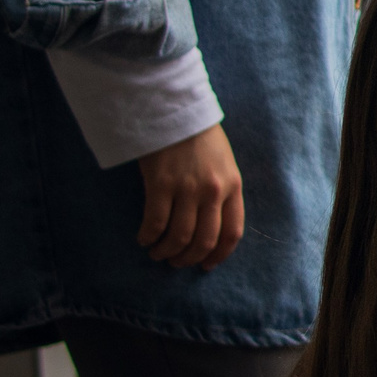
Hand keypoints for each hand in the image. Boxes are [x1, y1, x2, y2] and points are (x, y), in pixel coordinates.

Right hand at [137, 124, 244, 269]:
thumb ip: (221, 192)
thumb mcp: (224, 164)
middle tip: (175, 262)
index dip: (218, 255)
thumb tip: (211, 225)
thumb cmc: (200, 137)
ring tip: (157, 253)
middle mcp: (213, 191)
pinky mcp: (160, 185)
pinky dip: (148, 237)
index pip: (232, 232)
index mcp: (232, 186)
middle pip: (204, 241)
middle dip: (188, 258)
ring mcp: (187, 189)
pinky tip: (144, 238)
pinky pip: (155, 223)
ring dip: (166, 252)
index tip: (206, 266)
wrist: (175, 110)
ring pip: (179, 237)